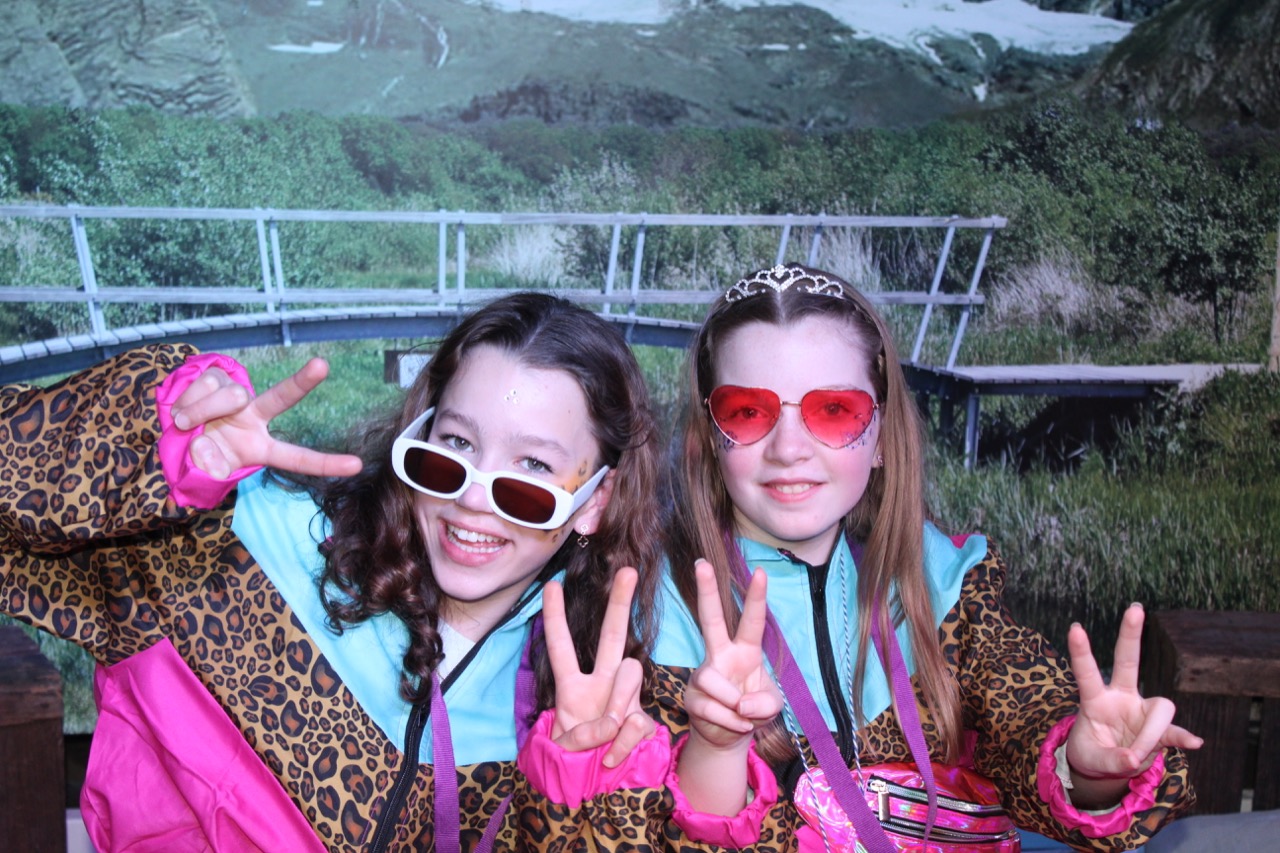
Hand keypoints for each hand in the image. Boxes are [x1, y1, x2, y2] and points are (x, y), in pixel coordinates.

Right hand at [171, 358, 361, 479]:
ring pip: (228, 396)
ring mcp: (237, 395)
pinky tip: (181, 410)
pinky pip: (203, 385)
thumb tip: (208, 454)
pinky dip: (186, 401)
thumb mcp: (202, 470)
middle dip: (302, 381)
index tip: (357, 465)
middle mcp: (255, 416)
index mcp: (259, 448)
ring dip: (199, 412)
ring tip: (185, 424)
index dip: (325, 463)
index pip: (296, 457)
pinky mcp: (217, 377)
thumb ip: (208, 466)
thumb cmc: (194, 454)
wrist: (169, 430)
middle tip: (322, 365)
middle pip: (281, 397)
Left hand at [544, 566, 653, 767]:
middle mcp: (601, 686)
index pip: (562, 647)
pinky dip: (623, 743)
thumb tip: (611, 724)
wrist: (599, 795)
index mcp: (572, 688)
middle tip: (626, 571)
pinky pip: (638, 720)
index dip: (555, 617)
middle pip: (611, 636)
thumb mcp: (563, 750)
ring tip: (604, 734)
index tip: (551, 584)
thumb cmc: (573, 768)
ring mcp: (625, 701)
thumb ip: (583, 734)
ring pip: (630, 673)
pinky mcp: (643, 720)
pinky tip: (611, 759)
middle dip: (619, 603)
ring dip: (616, 702)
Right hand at [684, 559, 781, 749]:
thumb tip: (741, 702)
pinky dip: (728, 720)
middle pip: (711, 618)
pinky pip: (708, 706)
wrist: (727, 737)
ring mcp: (704, 673)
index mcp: (745, 651)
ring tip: (742, 716)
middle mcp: (721, 655)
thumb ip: (765, 703)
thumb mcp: (772, 707)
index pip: (752, 620)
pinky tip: (735, 724)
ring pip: (711, 679)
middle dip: (707, 591)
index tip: (760, 572)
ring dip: (732, 704)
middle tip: (702, 562)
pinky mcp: (691, 695)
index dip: (756, 597)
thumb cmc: (751, 712)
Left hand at [1064, 603, 1201, 806]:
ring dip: (1150, 735)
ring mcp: (1142, 710)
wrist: (1106, 768)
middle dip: (1130, 634)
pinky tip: (1193, 743)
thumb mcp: (1091, 761)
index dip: (1081, 652)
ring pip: (1160, 708)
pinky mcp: (1159, 729)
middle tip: (1135, 608)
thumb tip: (1132, 758)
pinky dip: (1182, 738)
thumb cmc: (1091, 754)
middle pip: (1127, 660)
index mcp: (1094, 700)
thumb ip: (1109, 760)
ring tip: (1135, 758)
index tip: (1075, 627)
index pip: (1087, 672)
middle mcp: (1120, 697)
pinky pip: (1174, 731)